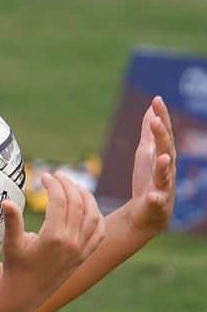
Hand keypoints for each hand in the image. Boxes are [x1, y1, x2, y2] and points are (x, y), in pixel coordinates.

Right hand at [0, 172, 104, 311]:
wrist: (25, 294)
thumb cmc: (15, 268)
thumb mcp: (12, 243)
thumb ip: (12, 221)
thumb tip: (6, 201)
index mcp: (53, 237)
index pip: (59, 201)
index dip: (53, 184)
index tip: (45, 176)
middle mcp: (71, 242)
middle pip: (77, 203)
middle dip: (68, 185)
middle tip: (58, 176)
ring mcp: (81, 249)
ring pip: (93, 214)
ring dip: (86, 196)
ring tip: (74, 187)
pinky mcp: (84, 256)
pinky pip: (99, 232)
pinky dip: (97, 216)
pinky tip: (89, 207)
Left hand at [129, 96, 176, 232]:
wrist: (146, 211)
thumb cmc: (148, 179)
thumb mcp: (146, 152)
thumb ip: (148, 132)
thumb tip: (151, 108)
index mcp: (163, 155)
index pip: (164, 134)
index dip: (162, 117)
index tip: (156, 100)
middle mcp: (166, 169)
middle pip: (166, 150)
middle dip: (162, 136)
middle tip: (155, 120)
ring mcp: (163, 186)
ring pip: (165, 175)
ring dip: (163, 165)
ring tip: (162, 156)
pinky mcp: (156, 204)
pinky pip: (156, 201)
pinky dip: (155, 198)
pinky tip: (151, 195)